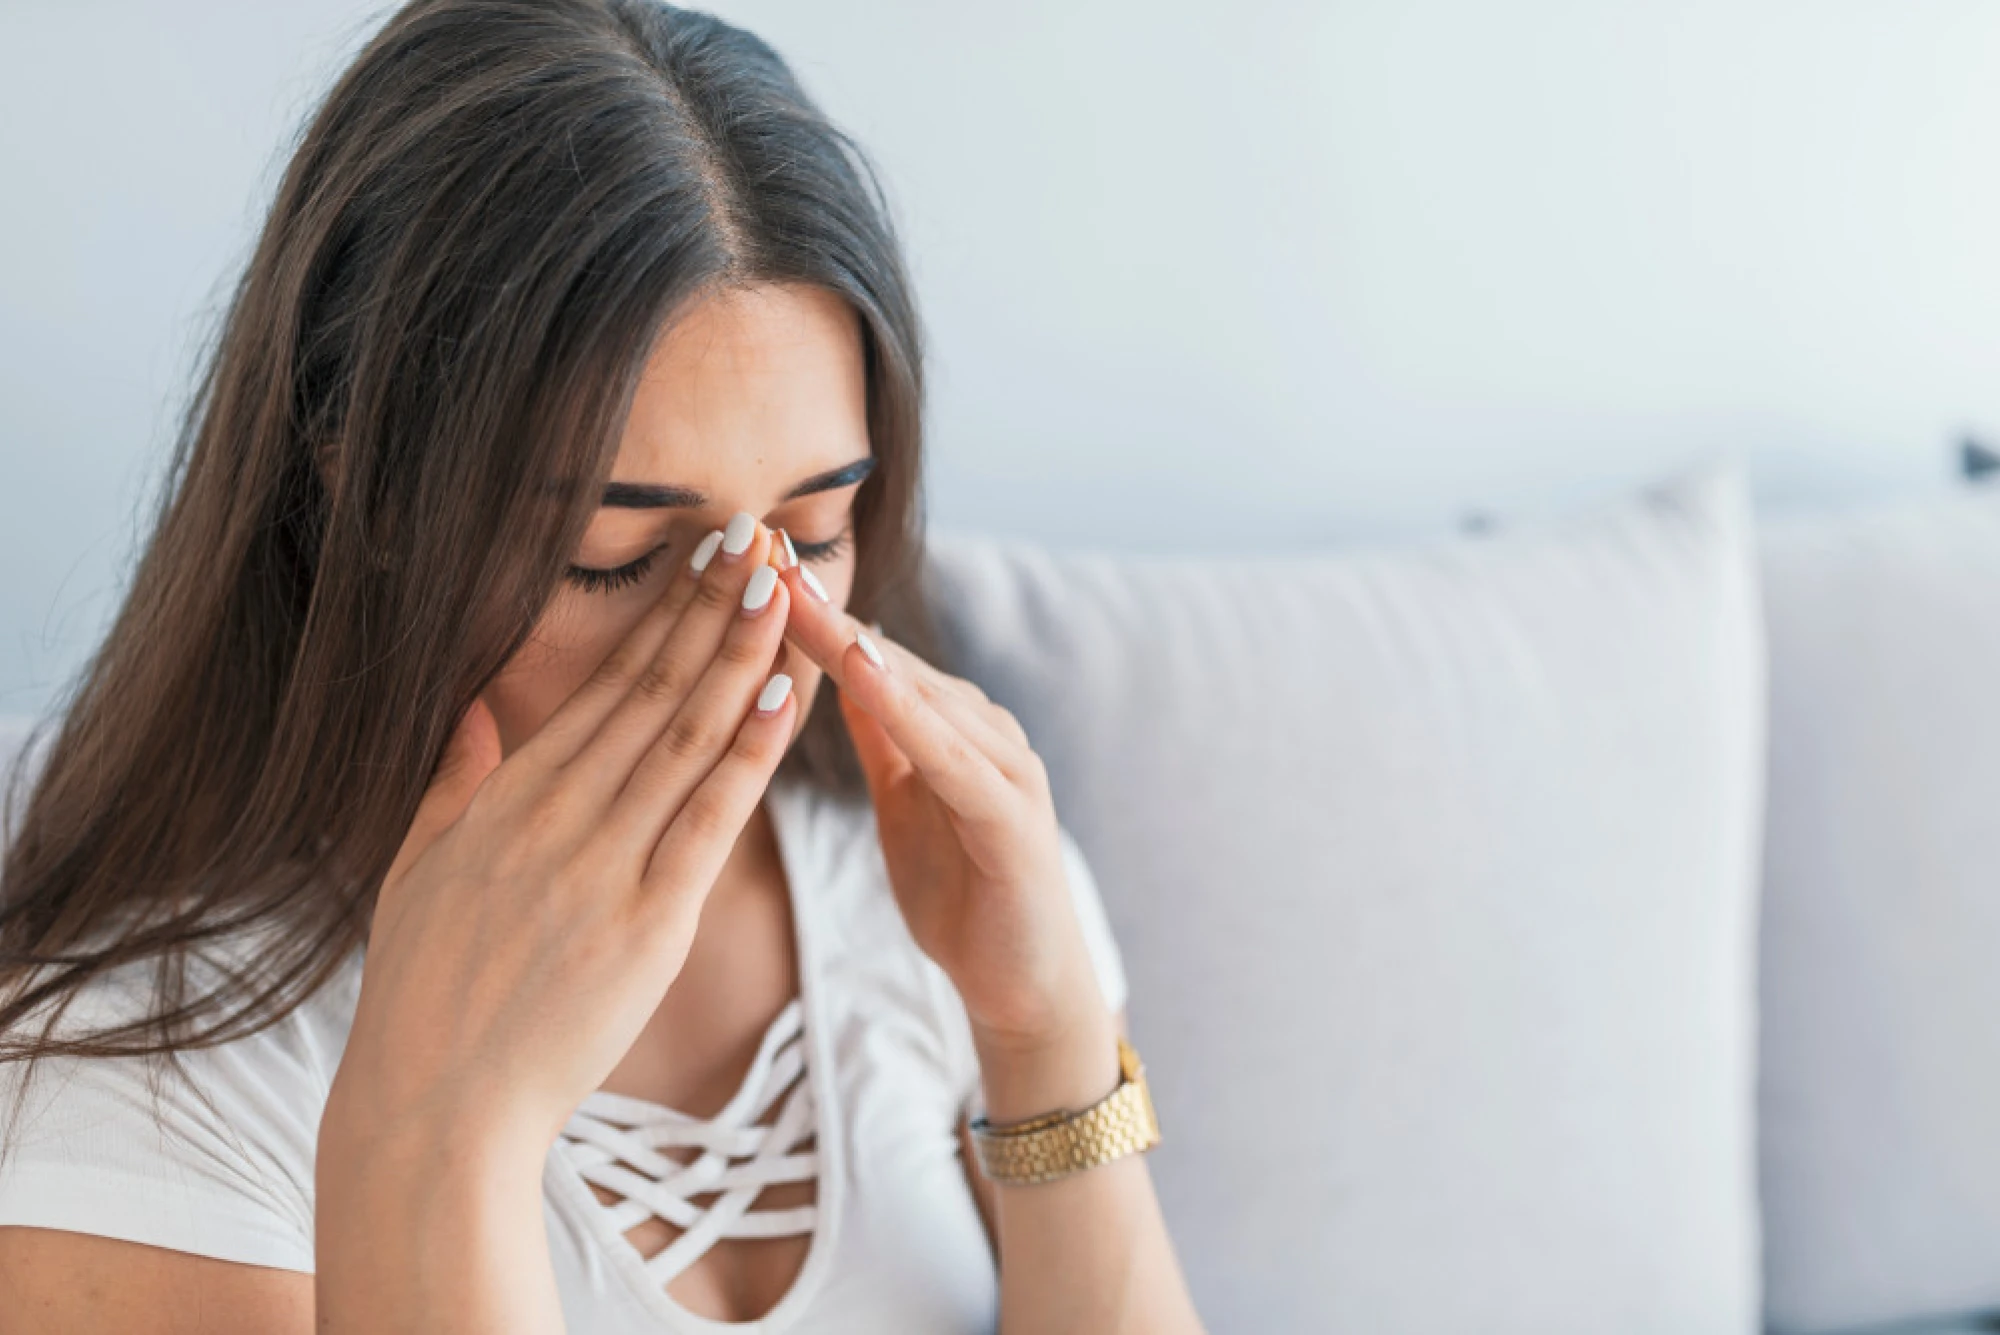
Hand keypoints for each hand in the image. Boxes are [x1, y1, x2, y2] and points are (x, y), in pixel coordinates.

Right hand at [325, 517, 796, 1157]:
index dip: (662, 615)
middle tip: (760, 537)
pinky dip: (748, 756)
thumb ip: (452, 783)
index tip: (705, 557)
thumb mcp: (417, 871)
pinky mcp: (646, 923)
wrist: (432, 1105)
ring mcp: (602, 865)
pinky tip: (783, 695)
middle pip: (652, 691)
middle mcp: (557, 815)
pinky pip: (708, 821)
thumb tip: (474, 709)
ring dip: (741, 657)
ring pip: (686, 739)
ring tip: (785, 588)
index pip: (604, 685)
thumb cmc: (423, 997)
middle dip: (711, 609)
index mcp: (509, 798)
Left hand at [772, 557, 1109, 1056]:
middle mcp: (982, 727)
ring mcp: (1004, 764)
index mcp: (949, 725)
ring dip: (849, 641)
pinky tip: (862, 670)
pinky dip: (905, 707)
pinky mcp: (1011, 812)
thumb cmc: (963, 893)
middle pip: (884, 655)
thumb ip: (883, 735)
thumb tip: (839, 667)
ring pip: (913, 690)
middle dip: (816, 606)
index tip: (742, 560)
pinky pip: (947, 751)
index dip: (804, 610)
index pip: (865, 654)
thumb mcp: (905, 802)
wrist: (1024, 985)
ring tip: (789, 591)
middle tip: (753, 546)